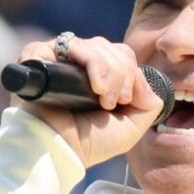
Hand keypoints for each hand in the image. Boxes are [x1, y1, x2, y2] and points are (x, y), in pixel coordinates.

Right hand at [12, 32, 166, 170]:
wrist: (59, 148)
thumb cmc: (90, 142)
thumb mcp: (130, 128)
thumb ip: (148, 105)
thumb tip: (151, 87)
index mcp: (100, 77)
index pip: (123, 56)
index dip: (132, 74)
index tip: (125, 100)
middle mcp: (81, 64)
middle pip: (114, 48)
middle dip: (123, 74)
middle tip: (112, 102)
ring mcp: (62, 57)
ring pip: (98, 44)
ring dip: (110, 72)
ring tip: (102, 99)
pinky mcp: (43, 53)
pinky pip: (74, 44)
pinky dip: (93, 63)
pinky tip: (93, 86)